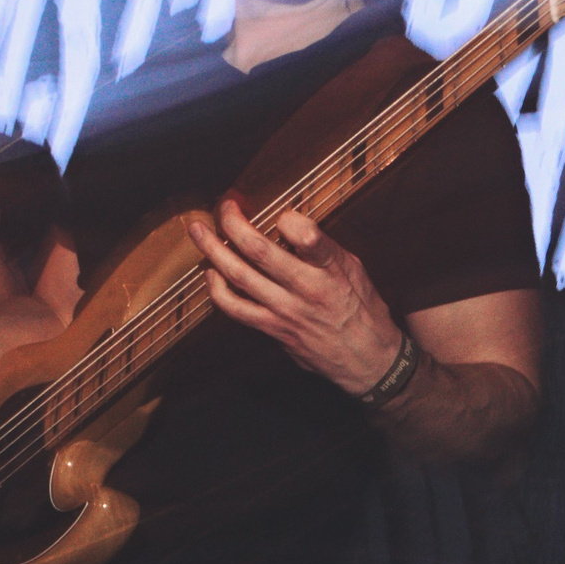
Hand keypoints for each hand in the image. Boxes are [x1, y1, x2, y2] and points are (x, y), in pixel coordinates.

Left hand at [186, 199, 403, 396]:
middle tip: (224, 204)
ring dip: (213, 249)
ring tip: (198, 230)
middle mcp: (307, 289)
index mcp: (332, 270)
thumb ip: (321, 249)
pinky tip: (210, 273)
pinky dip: (217, 289)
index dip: (288, 219)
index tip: (280, 212)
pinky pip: (235, 309)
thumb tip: (289, 226)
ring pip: (239, 277)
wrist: (366, 359)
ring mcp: (285, 311)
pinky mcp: (273, 328)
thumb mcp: (354, 270)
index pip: (309, 238)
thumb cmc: (362, 309)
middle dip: (234, 222)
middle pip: (259, 252)